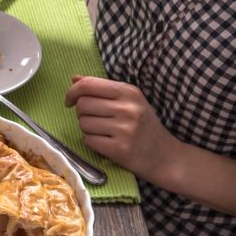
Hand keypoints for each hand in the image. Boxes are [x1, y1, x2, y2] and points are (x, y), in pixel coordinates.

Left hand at [64, 75, 179, 180]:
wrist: (165, 156)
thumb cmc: (143, 126)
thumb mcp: (129, 101)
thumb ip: (101, 88)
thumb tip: (74, 78)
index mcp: (129, 92)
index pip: (88, 84)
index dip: (72, 92)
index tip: (70, 101)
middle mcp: (128, 108)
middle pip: (82, 104)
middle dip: (82, 113)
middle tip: (96, 120)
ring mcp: (125, 129)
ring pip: (83, 123)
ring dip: (88, 129)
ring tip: (105, 132)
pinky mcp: (119, 148)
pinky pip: (88, 140)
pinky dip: (92, 143)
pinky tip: (107, 143)